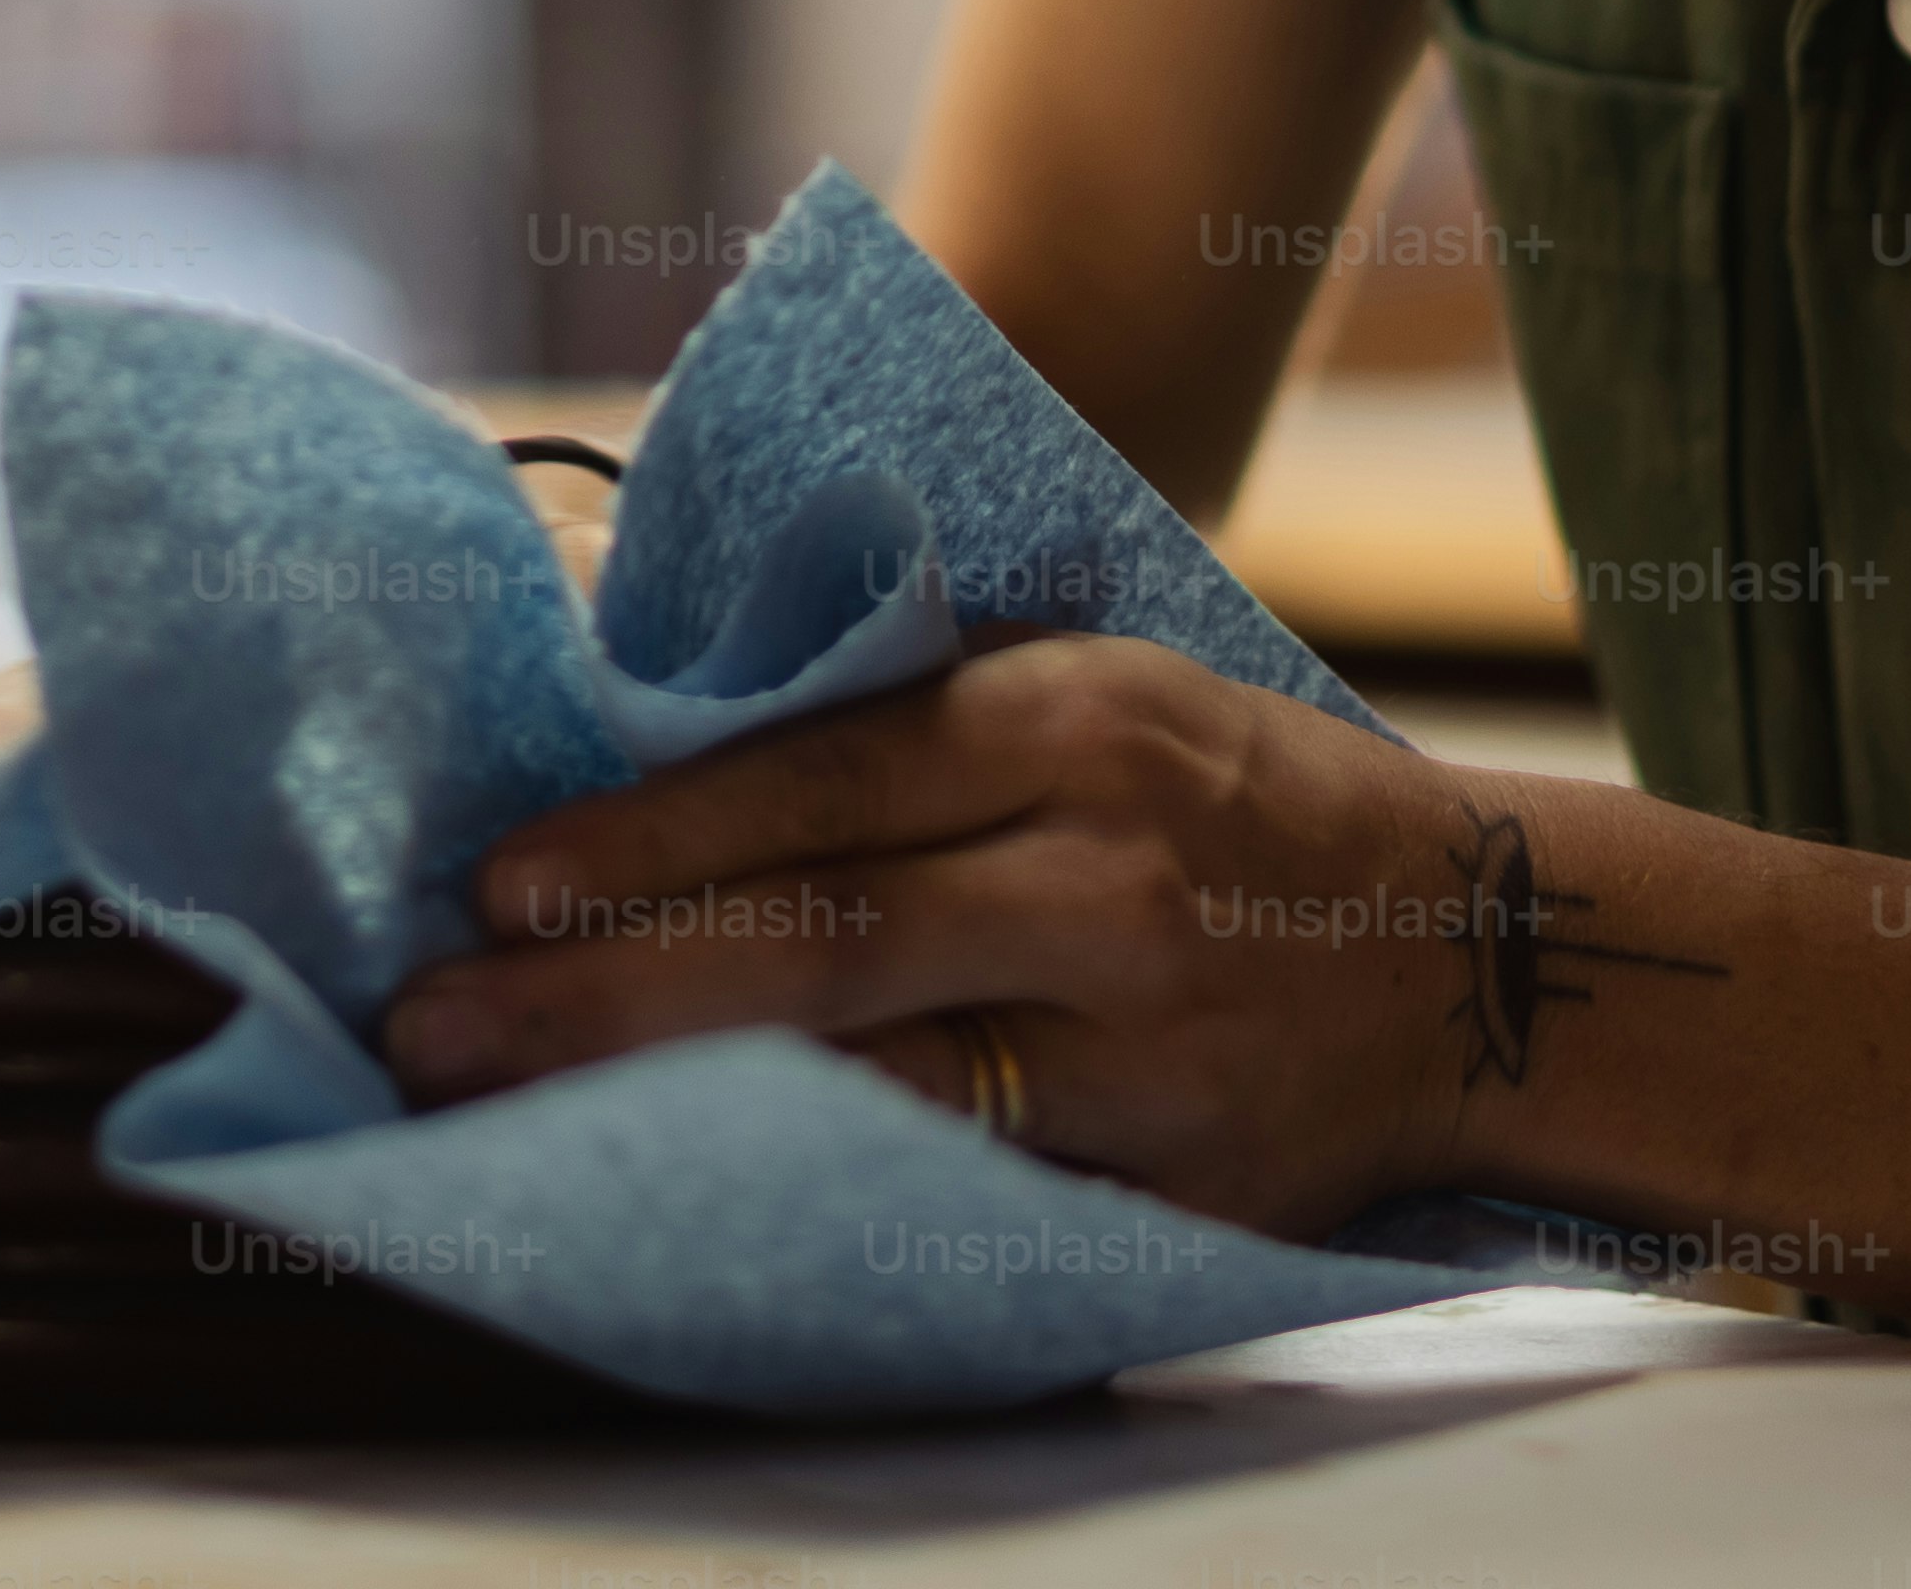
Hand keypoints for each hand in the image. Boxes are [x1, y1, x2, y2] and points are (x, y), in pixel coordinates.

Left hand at [376, 632, 1545, 1242]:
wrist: (1479, 950)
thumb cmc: (1235, 798)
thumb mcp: (1095, 689)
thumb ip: (906, 723)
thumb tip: (645, 724)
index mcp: (1075, 725)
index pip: (820, 781)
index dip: (650, 837)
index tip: (498, 881)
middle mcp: (1105, 883)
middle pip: (819, 947)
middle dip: (601, 995)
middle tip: (432, 1027)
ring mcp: (1142, 1054)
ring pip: (880, 1093)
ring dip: (679, 1117)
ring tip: (515, 1132)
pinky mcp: (1171, 1191)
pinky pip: (971, 1211)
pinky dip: (828, 1215)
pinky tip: (701, 1220)